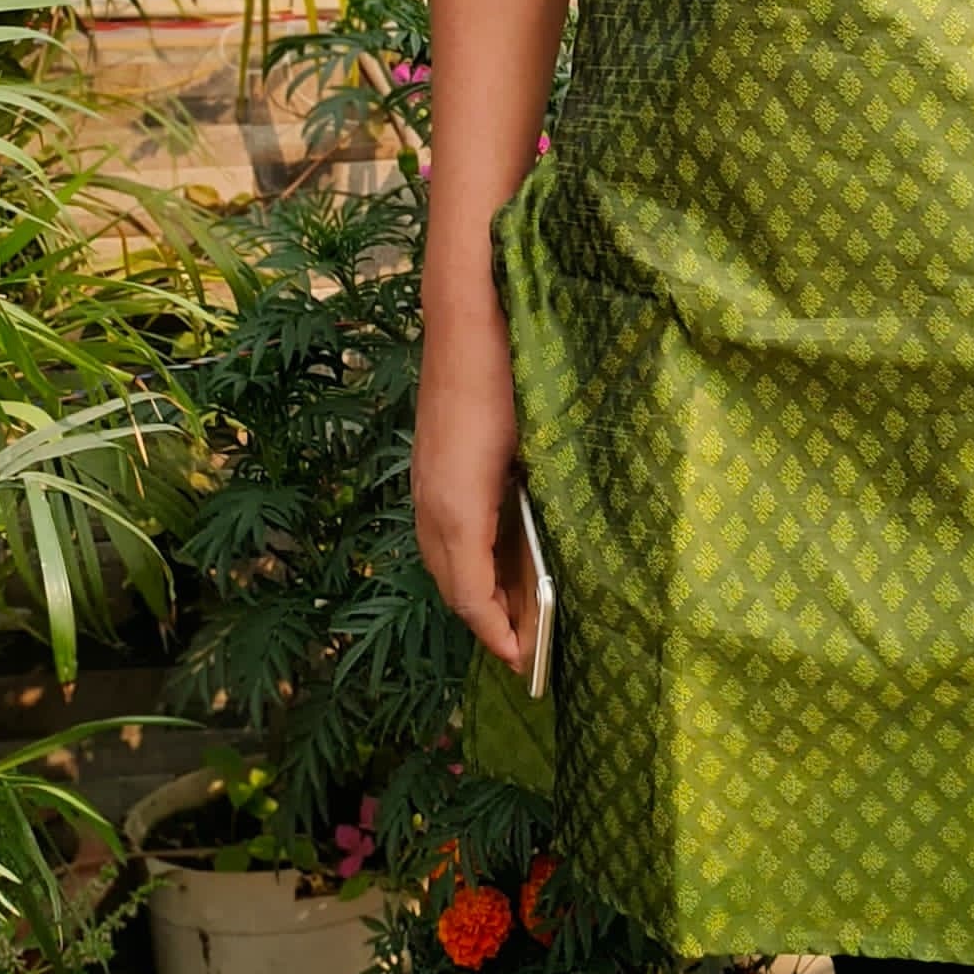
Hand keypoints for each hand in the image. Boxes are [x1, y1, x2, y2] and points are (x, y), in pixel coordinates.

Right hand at [410, 301, 538, 677]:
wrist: (467, 313)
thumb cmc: (510, 374)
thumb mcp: (534, 448)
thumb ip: (534, 511)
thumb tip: (549, 564)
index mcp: (456, 506)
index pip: (470, 593)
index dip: (496, 633)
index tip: (522, 661)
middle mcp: (431, 501)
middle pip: (452, 584)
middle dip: (485, 622)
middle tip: (525, 650)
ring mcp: (425, 483)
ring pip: (443, 558)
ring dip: (474, 592)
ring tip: (514, 614)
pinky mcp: (430, 466)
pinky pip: (442, 530)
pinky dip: (467, 559)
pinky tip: (498, 560)